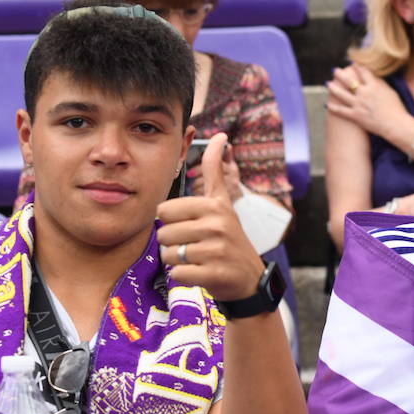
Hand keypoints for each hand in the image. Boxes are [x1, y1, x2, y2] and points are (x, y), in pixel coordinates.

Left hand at [156, 133, 263, 302]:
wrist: (249, 279)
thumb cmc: (228, 238)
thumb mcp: (223, 202)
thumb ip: (215, 170)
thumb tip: (221, 135)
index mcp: (214, 205)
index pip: (165, 210)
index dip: (171, 221)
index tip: (189, 225)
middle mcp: (217, 225)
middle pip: (164, 233)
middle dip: (173, 243)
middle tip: (194, 246)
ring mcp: (217, 250)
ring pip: (168, 254)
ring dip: (177, 261)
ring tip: (197, 259)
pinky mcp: (214, 274)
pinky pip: (178, 273)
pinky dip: (184, 277)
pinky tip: (200, 273)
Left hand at [325, 65, 408, 139]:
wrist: (395, 125)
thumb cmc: (397, 109)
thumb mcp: (391, 92)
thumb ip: (381, 84)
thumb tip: (375, 78)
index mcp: (374, 86)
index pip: (363, 72)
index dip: (357, 66)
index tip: (352, 63)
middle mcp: (364, 93)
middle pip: (349, 80)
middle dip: (340, 74)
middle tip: (335, 70)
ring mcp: (358, 104)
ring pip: (341, 94)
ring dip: (333, 88)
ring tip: (328, 83)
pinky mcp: (355, 116)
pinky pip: (341, 111)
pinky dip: (333, 108)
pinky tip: (327, 104)